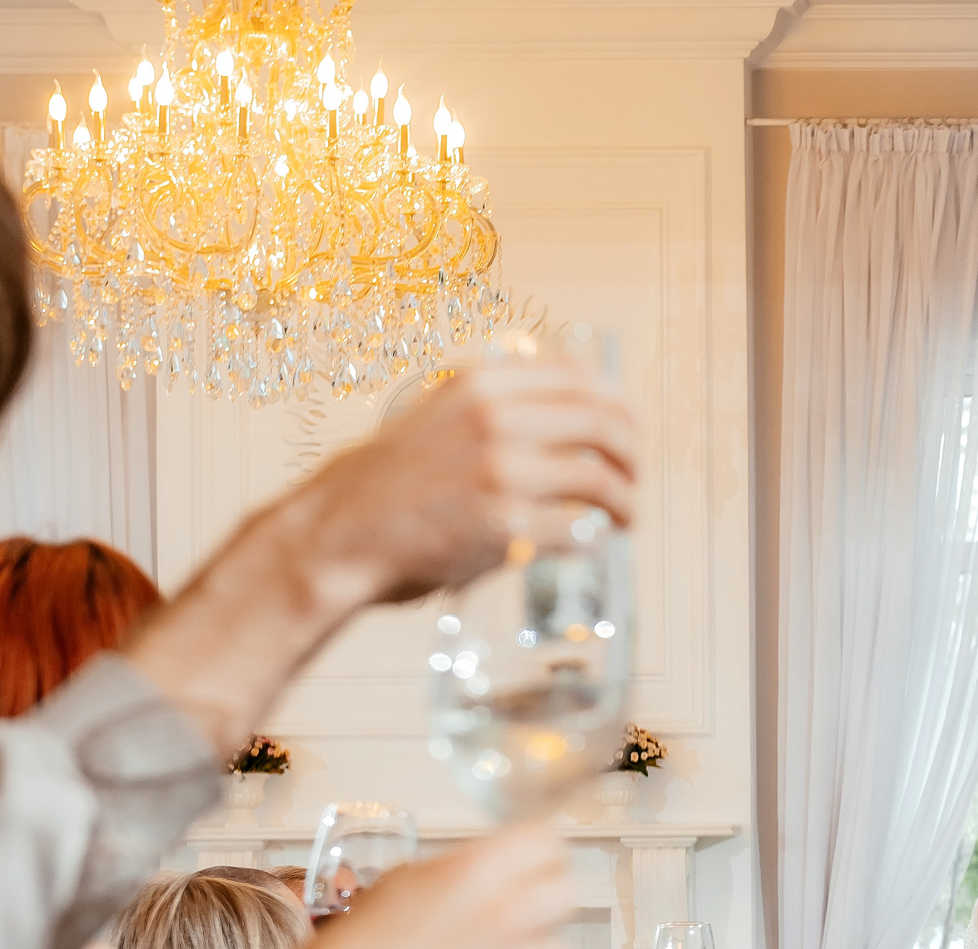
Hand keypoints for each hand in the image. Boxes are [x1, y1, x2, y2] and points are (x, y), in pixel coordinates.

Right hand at [278, 830, 574, 948]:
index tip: (527, 865)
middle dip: (540, 901)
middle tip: (510, 915)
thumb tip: (481, 874)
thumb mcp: (395, 888)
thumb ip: (452, 876)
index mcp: (477, 873)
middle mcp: (508, 918)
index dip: (535, 854)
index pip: (547, 842)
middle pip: (564, 893)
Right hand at [288, 356, 639, 607]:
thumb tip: (573, 400)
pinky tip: (591, 541)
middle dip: (631, 453)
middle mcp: (497, 421)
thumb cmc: (392, 479)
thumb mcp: (439, 413)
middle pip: (601, 425)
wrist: (342, 529)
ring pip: (599, 480)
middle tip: (635, 476)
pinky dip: (594, 537)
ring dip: (625, 501)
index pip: (579, 378)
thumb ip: (497, 402)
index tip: (630, 426)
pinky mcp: (508, 527)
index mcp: (483, 385)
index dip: (618, 404)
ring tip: (626, 516)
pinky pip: (578, 530)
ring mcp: (504, 473)